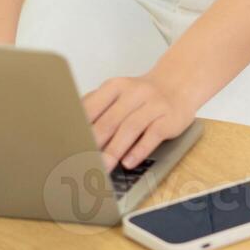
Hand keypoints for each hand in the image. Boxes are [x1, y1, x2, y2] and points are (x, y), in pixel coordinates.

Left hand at [82, 72, 197, 171]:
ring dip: (115, 150)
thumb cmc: (143, 96)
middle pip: (110, 120)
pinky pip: (153, 134)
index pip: (92, 108)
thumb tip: (72, 135)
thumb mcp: (118, 95)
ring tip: (103, 166)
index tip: (69, 147)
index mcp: (116, 86)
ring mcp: (154, 104)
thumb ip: (97, 110)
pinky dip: (140, 149)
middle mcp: (135, 92)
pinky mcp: (170, 117)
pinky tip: (129, 161)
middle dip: (95, 144)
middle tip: (83, 163)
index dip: (79, 130)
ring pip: (131, 127)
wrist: (180, 83)